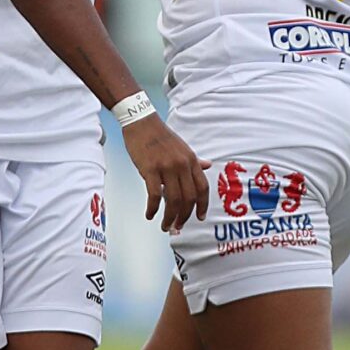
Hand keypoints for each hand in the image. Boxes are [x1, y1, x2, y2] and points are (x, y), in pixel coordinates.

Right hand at [123, 115, 208, 232]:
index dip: (202, 205)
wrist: (141, 122)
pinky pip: (154, 195)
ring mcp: (166, 167)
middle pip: (188, 198)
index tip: (199, 218)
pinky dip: (153, 209)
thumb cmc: (161, 136)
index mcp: (191, 160)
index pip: (202, 188)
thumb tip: (208, 165)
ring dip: (169, 218)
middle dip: (184, 216)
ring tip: (165, 226)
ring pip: (173, 200)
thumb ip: (195, 160)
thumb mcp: (183, 147)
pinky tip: (149, 215)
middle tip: (177, 227)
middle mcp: (182, 165)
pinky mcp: (150, 169)